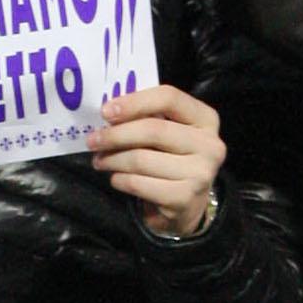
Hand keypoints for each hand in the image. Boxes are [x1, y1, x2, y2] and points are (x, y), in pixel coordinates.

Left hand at [89, 82, 224, 237]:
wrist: (188, 205)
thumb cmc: (172, 160)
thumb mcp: (169, 133)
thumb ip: (148, 117)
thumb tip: (109, 113)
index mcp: (206, 119)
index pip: (169, 98)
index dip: (134, 102)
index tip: (105, 112)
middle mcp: (210, 145)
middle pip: (153, 130)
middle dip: (116, 135)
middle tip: (93, 141)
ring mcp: (200, 173)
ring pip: (141, 159)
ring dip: (112, 160)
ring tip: (100, 161)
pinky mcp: (185, 198)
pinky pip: (139, 184)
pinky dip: (120, 180)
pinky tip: (115, 179)